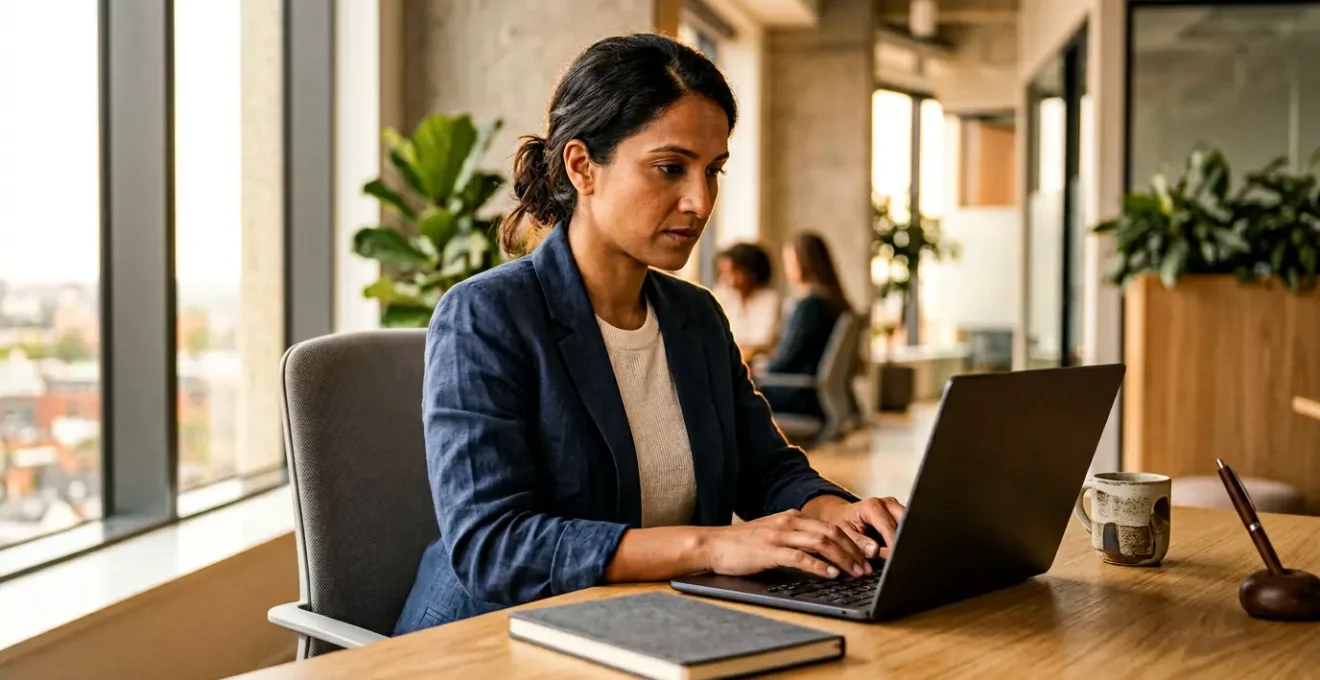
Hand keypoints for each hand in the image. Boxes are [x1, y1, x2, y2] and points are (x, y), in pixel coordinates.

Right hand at [700, 509, 870, 579]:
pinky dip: (819, 566)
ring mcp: (779, 535)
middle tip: (868, 567)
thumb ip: (795, 539)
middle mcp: (789, 522)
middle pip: (831, 533)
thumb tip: (823, 554)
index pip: (831, 526)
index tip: (867, 555)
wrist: (713, 544)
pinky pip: (800, 557)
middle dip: (854, 551)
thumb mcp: (773, 535)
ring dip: (842, 559)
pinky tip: (831, 574)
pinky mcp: (769, 551)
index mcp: (793, 517)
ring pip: (821, 543)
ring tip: (856, 572)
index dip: (852, 541)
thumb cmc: (743, 545)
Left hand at [806, 496, 905, 557]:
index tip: (897, 559)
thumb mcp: (844, 534)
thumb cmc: (842, 524)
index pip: (889, 527)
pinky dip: (906, 538)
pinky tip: (903, 550)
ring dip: (907, 539)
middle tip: (903, 559)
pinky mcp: (900, 515)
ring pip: (910, 524)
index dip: (894, 544)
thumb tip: (875, 551)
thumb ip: (859, 543)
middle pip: (905, 522)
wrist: (841, 516)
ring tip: (904, 556)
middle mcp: (886, 503)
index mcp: (872, 506)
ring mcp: (895, 508)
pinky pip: (908, 527)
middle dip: (905, 540)